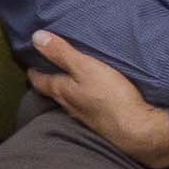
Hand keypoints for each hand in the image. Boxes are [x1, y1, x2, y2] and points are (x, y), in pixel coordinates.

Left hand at [20, 28, 168, 168]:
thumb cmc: (110, 96)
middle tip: (47, 65)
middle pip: (52, 90)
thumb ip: (62, 53)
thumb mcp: (86, 67)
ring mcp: (84, 116)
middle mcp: (69, 105)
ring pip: (69, 99)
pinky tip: (92, 93)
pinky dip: (84, 97)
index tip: (31, 59)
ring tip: (69, 76)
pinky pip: (86, 106)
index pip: (39, 80)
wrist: (138, 130)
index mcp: (61, 91)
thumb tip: (35, 37)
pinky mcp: (100, 121)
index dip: (33, 69)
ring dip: (67, 88)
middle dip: (48, 77)